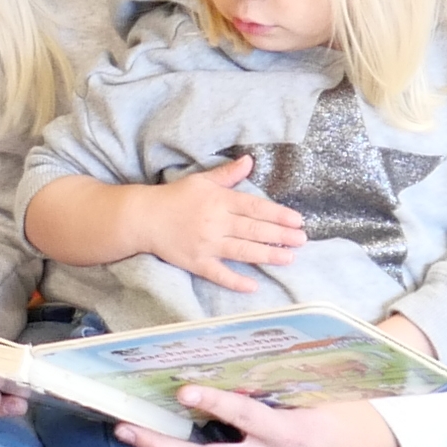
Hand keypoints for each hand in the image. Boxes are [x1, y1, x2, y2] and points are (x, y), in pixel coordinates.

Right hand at [122, 158, 309, 292]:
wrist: (144, 218)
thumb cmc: (175, 197)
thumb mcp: (202, 180)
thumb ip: (227, 174)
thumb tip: (250, 160)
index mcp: (219, 201)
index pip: (254, 207)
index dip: (277, 214)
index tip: (297, 220)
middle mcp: (215, 222)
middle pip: (253, 230)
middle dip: (280, 235)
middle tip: (302, 240)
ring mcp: (206, 244)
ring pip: (242, 251)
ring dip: (267, 255)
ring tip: (288, 258)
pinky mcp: (196, 263)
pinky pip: (218, 274)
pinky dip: (235, 281)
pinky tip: (253, 286)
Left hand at [123, 384, 399, 446]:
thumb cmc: (347, 415)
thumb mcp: (321, 394)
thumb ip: (279, 386)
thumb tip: (235, 365)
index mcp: (292, 435)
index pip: (246, 419)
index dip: (215, 404)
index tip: (184, 390)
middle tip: (126, 430)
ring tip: (131, 432)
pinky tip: (164, 440)